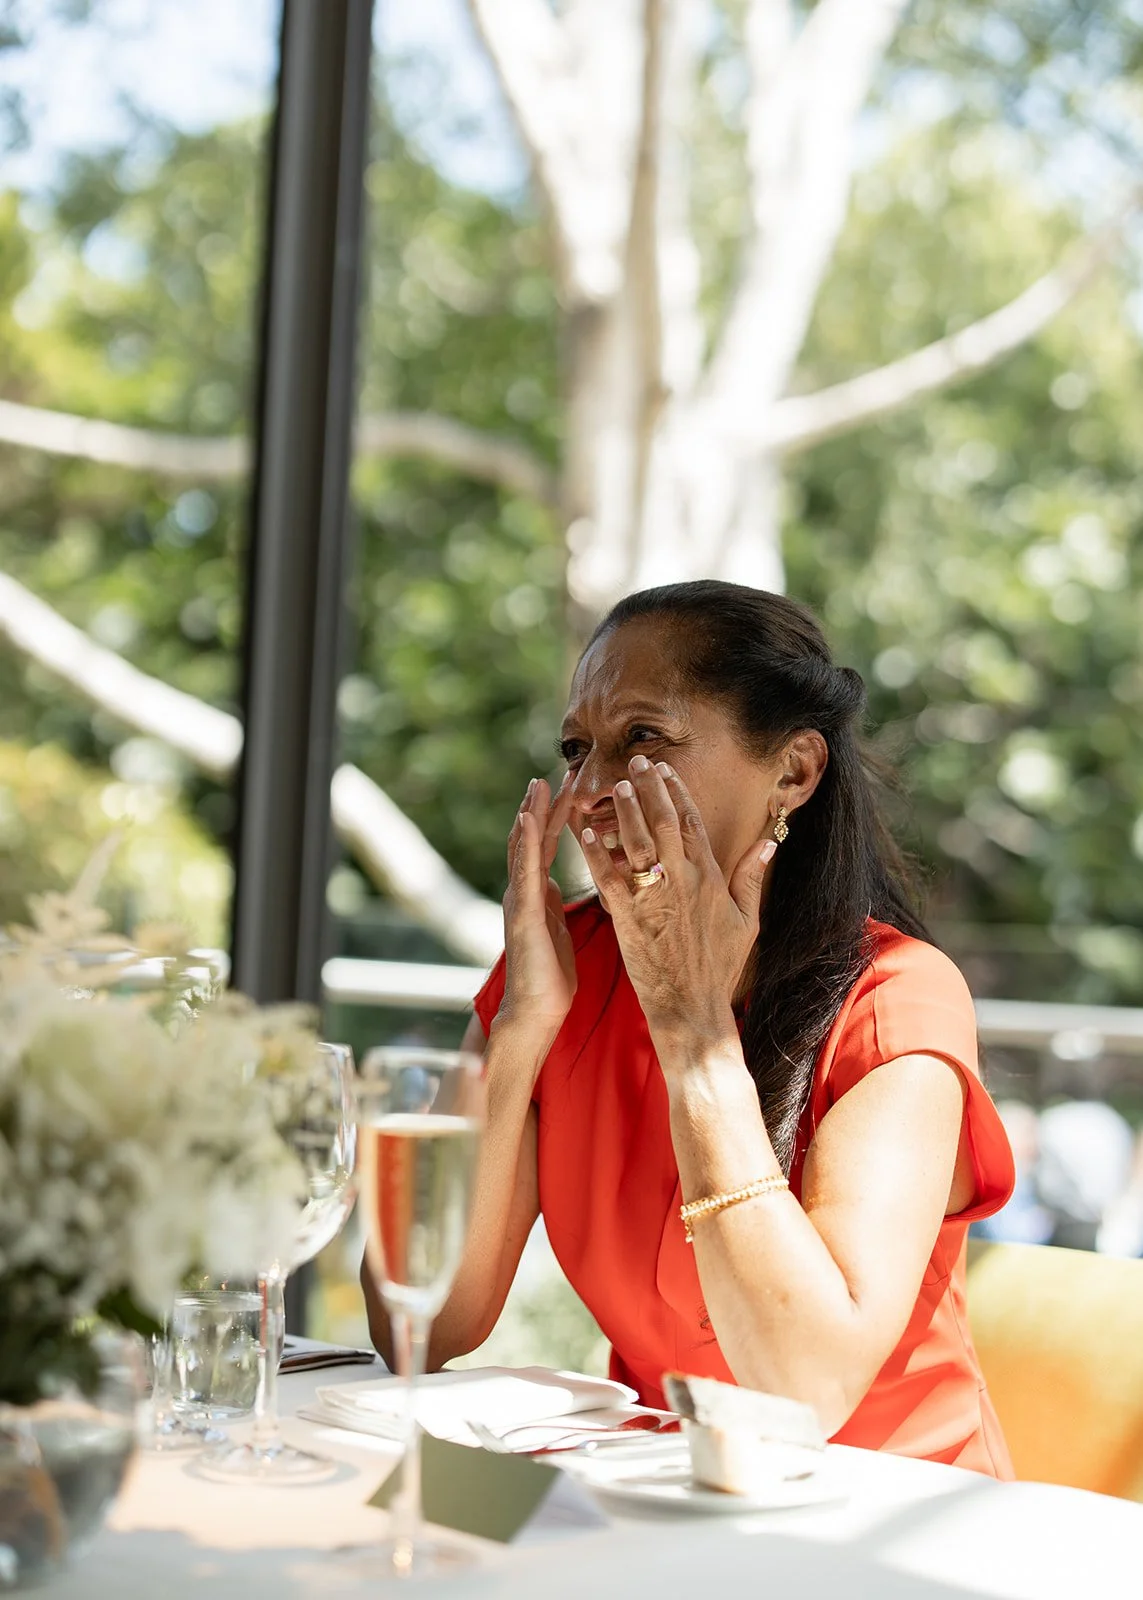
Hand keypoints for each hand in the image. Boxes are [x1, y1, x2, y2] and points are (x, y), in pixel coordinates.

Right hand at [498, 775, 576, 1039]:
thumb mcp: (561, 928)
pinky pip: (526, 871)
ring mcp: (520, 900)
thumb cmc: (551, 976)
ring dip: (531, 814)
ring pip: (525, 848)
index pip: (548, 845)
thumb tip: (569, 887)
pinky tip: (529, 819)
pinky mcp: (522, 912)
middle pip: (533, 838)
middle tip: (553, 773)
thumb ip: (560, 904)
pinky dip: (527, 843)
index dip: (556, 816)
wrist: (535, 1010)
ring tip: (537, 784)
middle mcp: (524, 891)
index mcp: (537, 894)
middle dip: (541, 806)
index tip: (568, 787)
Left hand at [579, 757, 774, 1048]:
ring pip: (636, 843)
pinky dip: (595, 854)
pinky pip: (607, 878)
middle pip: (663, 823)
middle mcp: (681, 881)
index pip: (691, 823)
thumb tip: (769, 841)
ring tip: (614, 786)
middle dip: (650, 789)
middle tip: (636, 761)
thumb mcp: (746, 920)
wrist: (691, 1007)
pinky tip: (583, 834)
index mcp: (709, 878)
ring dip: (624, 812)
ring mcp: (653, 897)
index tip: (666, 771)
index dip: (678, 793)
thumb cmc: (718, 967)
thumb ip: (751, 877)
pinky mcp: (626, 916)